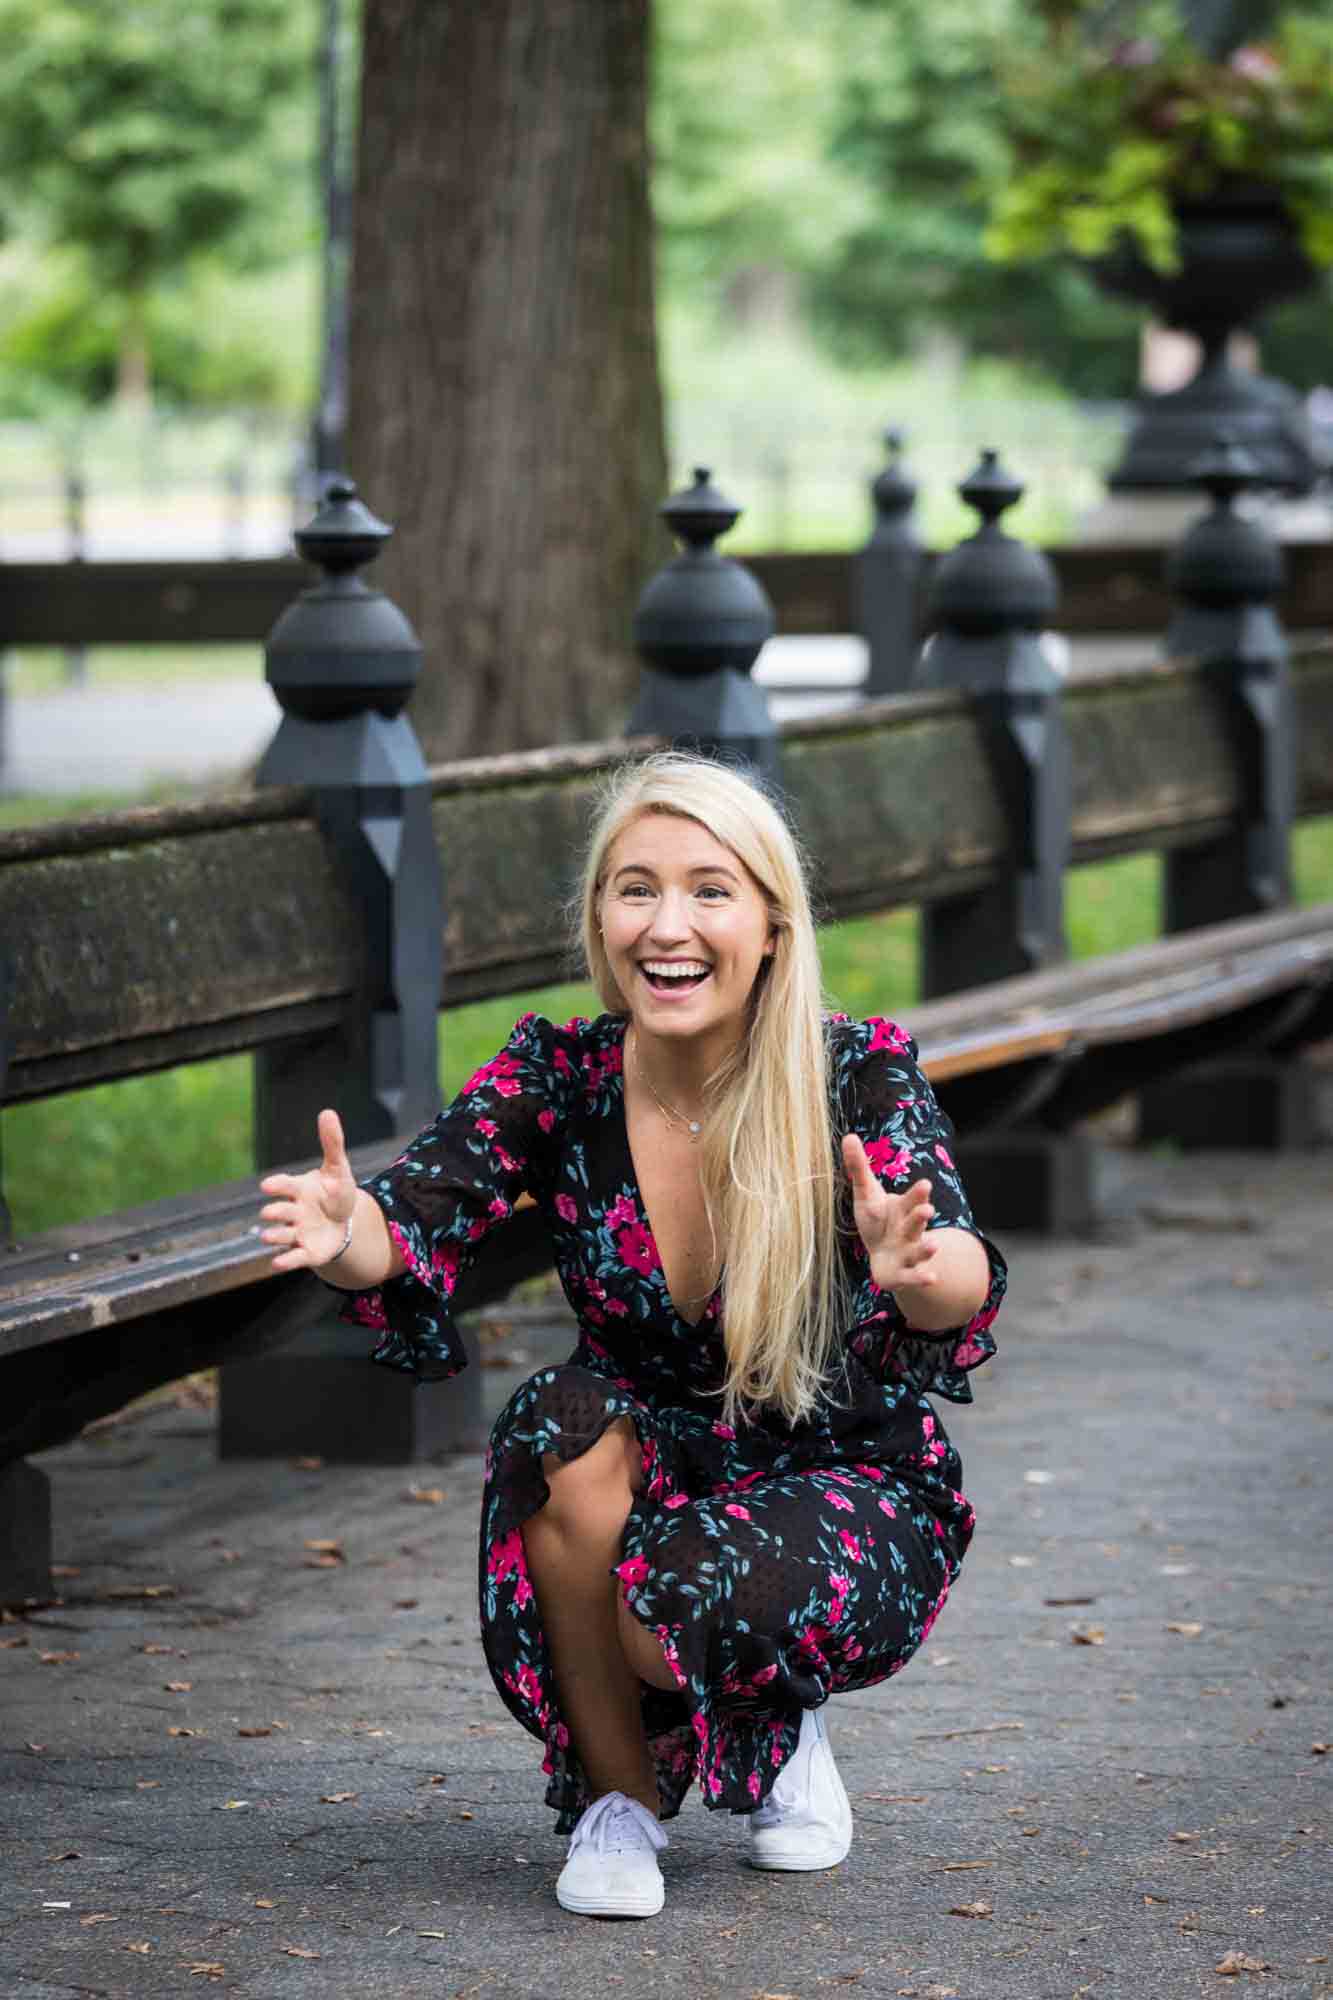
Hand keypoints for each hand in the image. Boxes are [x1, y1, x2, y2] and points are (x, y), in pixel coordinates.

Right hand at [258, 1109, 357, 1272]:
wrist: (344, 1223)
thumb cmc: (335, 1192)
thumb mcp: (338, 1168)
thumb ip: (332, 1143)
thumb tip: (327, 1112)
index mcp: (298, 1189)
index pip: (284, 1185)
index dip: (277, 1185)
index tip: (268, 1185)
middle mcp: (293, 1211)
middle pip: (280, 1211)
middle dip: (275, 1212)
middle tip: (269, 1212)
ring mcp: (298, 1232)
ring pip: (281, 1235)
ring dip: (273, 1236)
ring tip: (265, 1236)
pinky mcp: (306, 1252)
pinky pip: (293, 1257)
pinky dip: (285, 1261)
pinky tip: (276, 1263)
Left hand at [841, 1133, 938, 1294]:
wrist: (886, 1259)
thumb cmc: (877, 1222)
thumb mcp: (866, 1195)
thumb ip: (860, 1168)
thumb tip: (848, 1135)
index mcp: (904, 1209)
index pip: (912, 1199)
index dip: (917, 1194)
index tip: (925, 1185)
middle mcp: (911, 1230)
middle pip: (916, 1222)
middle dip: (921, 1216)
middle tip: (927, 1210)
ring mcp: (910, 1252)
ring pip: (920, 1249)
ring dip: (927, 1248)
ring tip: (933, 1246)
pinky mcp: (905, 1274)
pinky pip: (914, 1276)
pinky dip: (922, 1278)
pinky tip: (932, 1278)